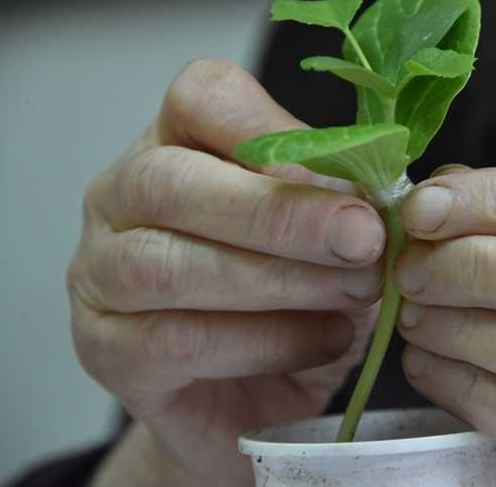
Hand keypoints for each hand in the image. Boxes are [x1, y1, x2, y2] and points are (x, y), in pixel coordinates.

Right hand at [66, 59, 383, 486]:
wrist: (257, 398)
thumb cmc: (297, 301)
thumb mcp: (333, 238)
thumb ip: (351, 200)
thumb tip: (396, 188)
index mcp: (176, 144)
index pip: (199, 97)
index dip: (272, 124)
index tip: (350, 173)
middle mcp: (121, 200)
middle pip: (171, 180)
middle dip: (281, 212)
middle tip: (364, 240)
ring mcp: (99, 276)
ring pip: (168, 265)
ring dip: (278, 280)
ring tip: (355, 295)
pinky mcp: (107, 352)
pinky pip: (175, 340)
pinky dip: (263, 342)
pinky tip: (324, 344)